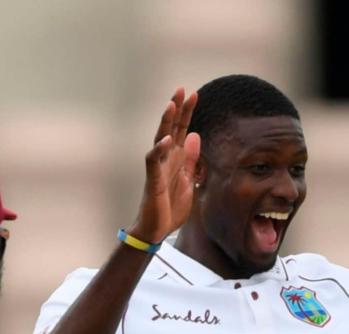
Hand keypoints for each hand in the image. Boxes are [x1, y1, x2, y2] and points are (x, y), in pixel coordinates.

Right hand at [130, 88, 200, 244]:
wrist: (157, 229)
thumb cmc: (170, 206)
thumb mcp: (188, 179)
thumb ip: (191, 158)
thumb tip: (195, 135)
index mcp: (175, 158)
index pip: (181, 130)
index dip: (187, 112)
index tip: (194, 94)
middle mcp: (165, 158)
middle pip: (170, 128)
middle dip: (176, 109)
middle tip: (181, 89)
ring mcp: (158, 168)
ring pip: (160, 139)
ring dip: (165, 123)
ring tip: (171, 105)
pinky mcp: (153, 180)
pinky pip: (154, 161)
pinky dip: (159, 150)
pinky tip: (166, 139)